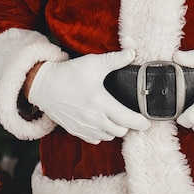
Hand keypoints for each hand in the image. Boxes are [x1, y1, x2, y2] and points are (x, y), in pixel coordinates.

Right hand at [28, 49, 150, 143]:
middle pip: (120, 131)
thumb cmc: (70, 73)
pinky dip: (102, 134)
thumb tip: (132, 53)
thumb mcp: (93, 63)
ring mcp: (84, 127)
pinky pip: (95, 140)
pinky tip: (102, 122)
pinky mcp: (76, 131)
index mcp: (100, 102)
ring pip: (108, 137)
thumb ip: (115, 59)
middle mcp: (93, 119)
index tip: (148, 121)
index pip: (127, 119)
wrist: (45, 86)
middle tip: (131, 114)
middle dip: (128, 124)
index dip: (140, 122)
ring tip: (117, 117)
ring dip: (115, 129)